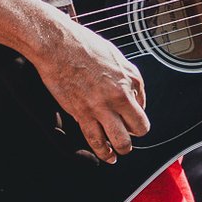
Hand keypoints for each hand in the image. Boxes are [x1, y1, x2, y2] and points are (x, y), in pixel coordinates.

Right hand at [29, 10, 146, 163]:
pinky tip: (107, 156)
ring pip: (121, 140)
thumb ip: (127, 76)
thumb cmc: (83, 45)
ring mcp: (102, 106)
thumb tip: (135, 95)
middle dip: (134, 134)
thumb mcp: (115, 56)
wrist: (58, 44)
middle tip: (128, 134)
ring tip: (119, 151)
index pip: (144, 106)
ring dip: (122, 148)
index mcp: (131, 78)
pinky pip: (97, 140)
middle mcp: (120, 94)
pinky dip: (104, 152)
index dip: (136, 114)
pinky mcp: (83, 113)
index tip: (129, 117)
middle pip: (139, 127)